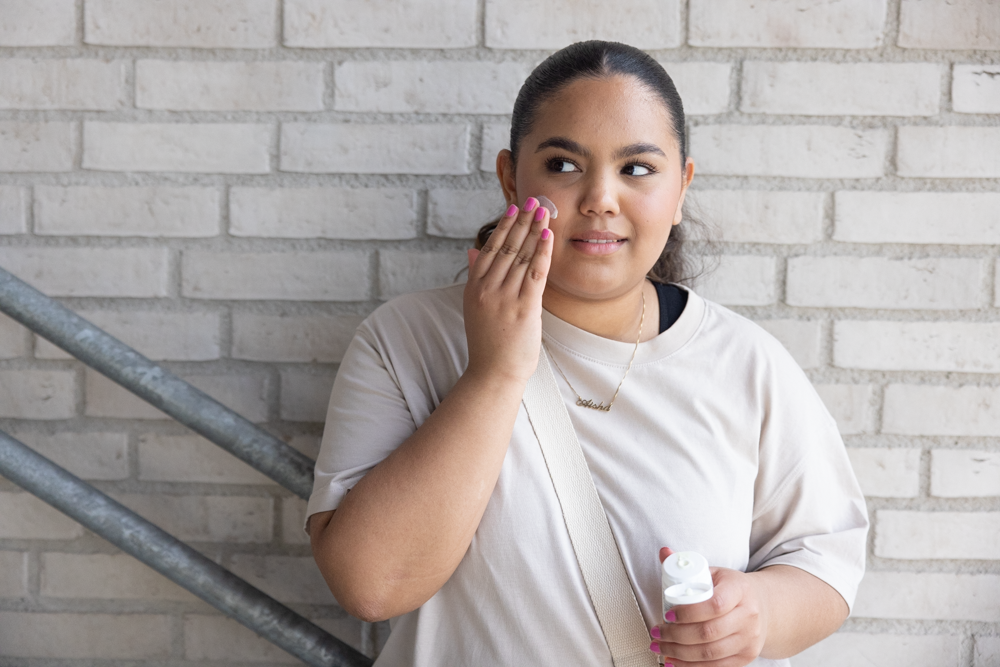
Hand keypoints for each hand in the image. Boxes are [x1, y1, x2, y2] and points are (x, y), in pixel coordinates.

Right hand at [463, 198, 552, 383]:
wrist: (492, 373)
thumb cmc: (488, 343)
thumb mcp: (475, 307)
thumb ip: (475, 277)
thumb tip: (471, 251)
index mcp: (474, 287)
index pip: (489, 248)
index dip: (504, 226)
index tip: (514, 209)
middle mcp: (487, 289)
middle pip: (507, 247)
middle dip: (522, 221)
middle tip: (534, 200)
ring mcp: (504, 298)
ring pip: (521, 256)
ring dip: (534, 230)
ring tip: (544, 211)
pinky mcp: (523, 308)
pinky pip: (534, 273)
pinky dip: (542, 251)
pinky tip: (548, 235)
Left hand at [651, 550, 768, 666]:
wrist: (762, 606)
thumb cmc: (732, 589)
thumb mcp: (714, 572)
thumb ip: (686, 565)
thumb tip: (663, 552)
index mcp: (740, 589)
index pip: (715, 604)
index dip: (688, 612)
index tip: (666, 614)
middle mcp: (748, 616)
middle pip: (709, 632)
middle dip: (676, 636)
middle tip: (656, 633)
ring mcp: (749, 639)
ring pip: (711, 653)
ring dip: (680, 654)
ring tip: (660, 648)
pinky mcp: (746, 656)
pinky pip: (717, 666)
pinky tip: (674, 661)